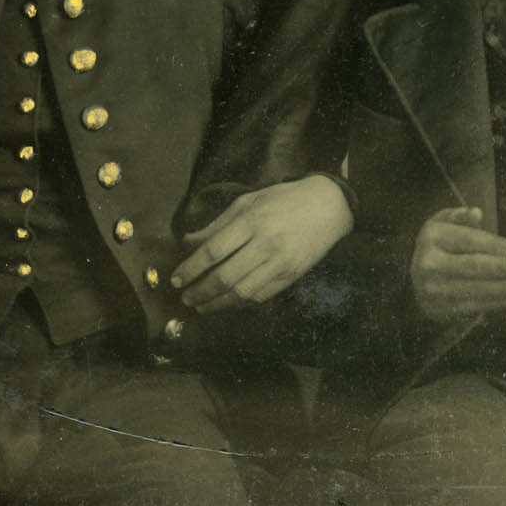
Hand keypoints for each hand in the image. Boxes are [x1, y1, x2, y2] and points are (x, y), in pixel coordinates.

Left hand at [172, 175, 353, 313]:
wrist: (328, 206)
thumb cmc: (283, 199)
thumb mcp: (247, 201)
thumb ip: (217, 224)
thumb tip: (188, 242)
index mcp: (251, 220)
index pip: (213, 250)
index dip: (191, 268)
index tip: (176, 279)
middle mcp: (265, 243)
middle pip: (225, 276)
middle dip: (200, 291)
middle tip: (185, 298)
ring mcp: (281, 262)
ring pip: (242, 292)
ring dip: (217, 304)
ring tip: (201, 306)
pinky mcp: (292, 275)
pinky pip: (261, 296)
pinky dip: (240, 303)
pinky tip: (227, 303)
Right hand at [410, 206, 505, 323]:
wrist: (417, 279)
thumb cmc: (439, 245)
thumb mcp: (443, 224)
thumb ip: (460, 216)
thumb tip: (477, 213)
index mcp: (431, 237)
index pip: (469, 241)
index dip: (497, 246)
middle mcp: (428, 263)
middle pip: (474, 266)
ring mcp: (433, 289)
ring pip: (478, 289)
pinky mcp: (441, 309)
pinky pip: (476, 306)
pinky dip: (499, 302)